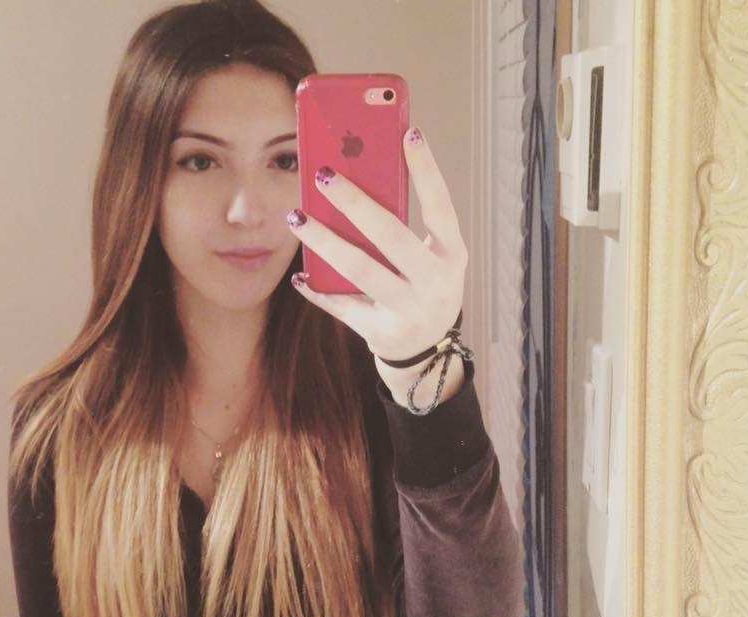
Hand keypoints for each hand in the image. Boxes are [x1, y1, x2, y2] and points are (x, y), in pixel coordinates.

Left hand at [285, 126, 468, 386]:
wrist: (426, 352)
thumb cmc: (423, 287)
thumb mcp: (431, 257)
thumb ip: (406, 225)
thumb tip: (362, 177)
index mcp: (451, 255)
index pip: (441, 207)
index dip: (427, 171)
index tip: (409, 133)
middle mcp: (434, 283)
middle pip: (390, 236)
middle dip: (355, 203)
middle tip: (323, 173)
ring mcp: (407, 310)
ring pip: (360, 270)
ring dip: (324, 241)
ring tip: (296, 216)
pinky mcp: (380, 332)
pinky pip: (342, 305)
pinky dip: (317, 289)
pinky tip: (299, 273)